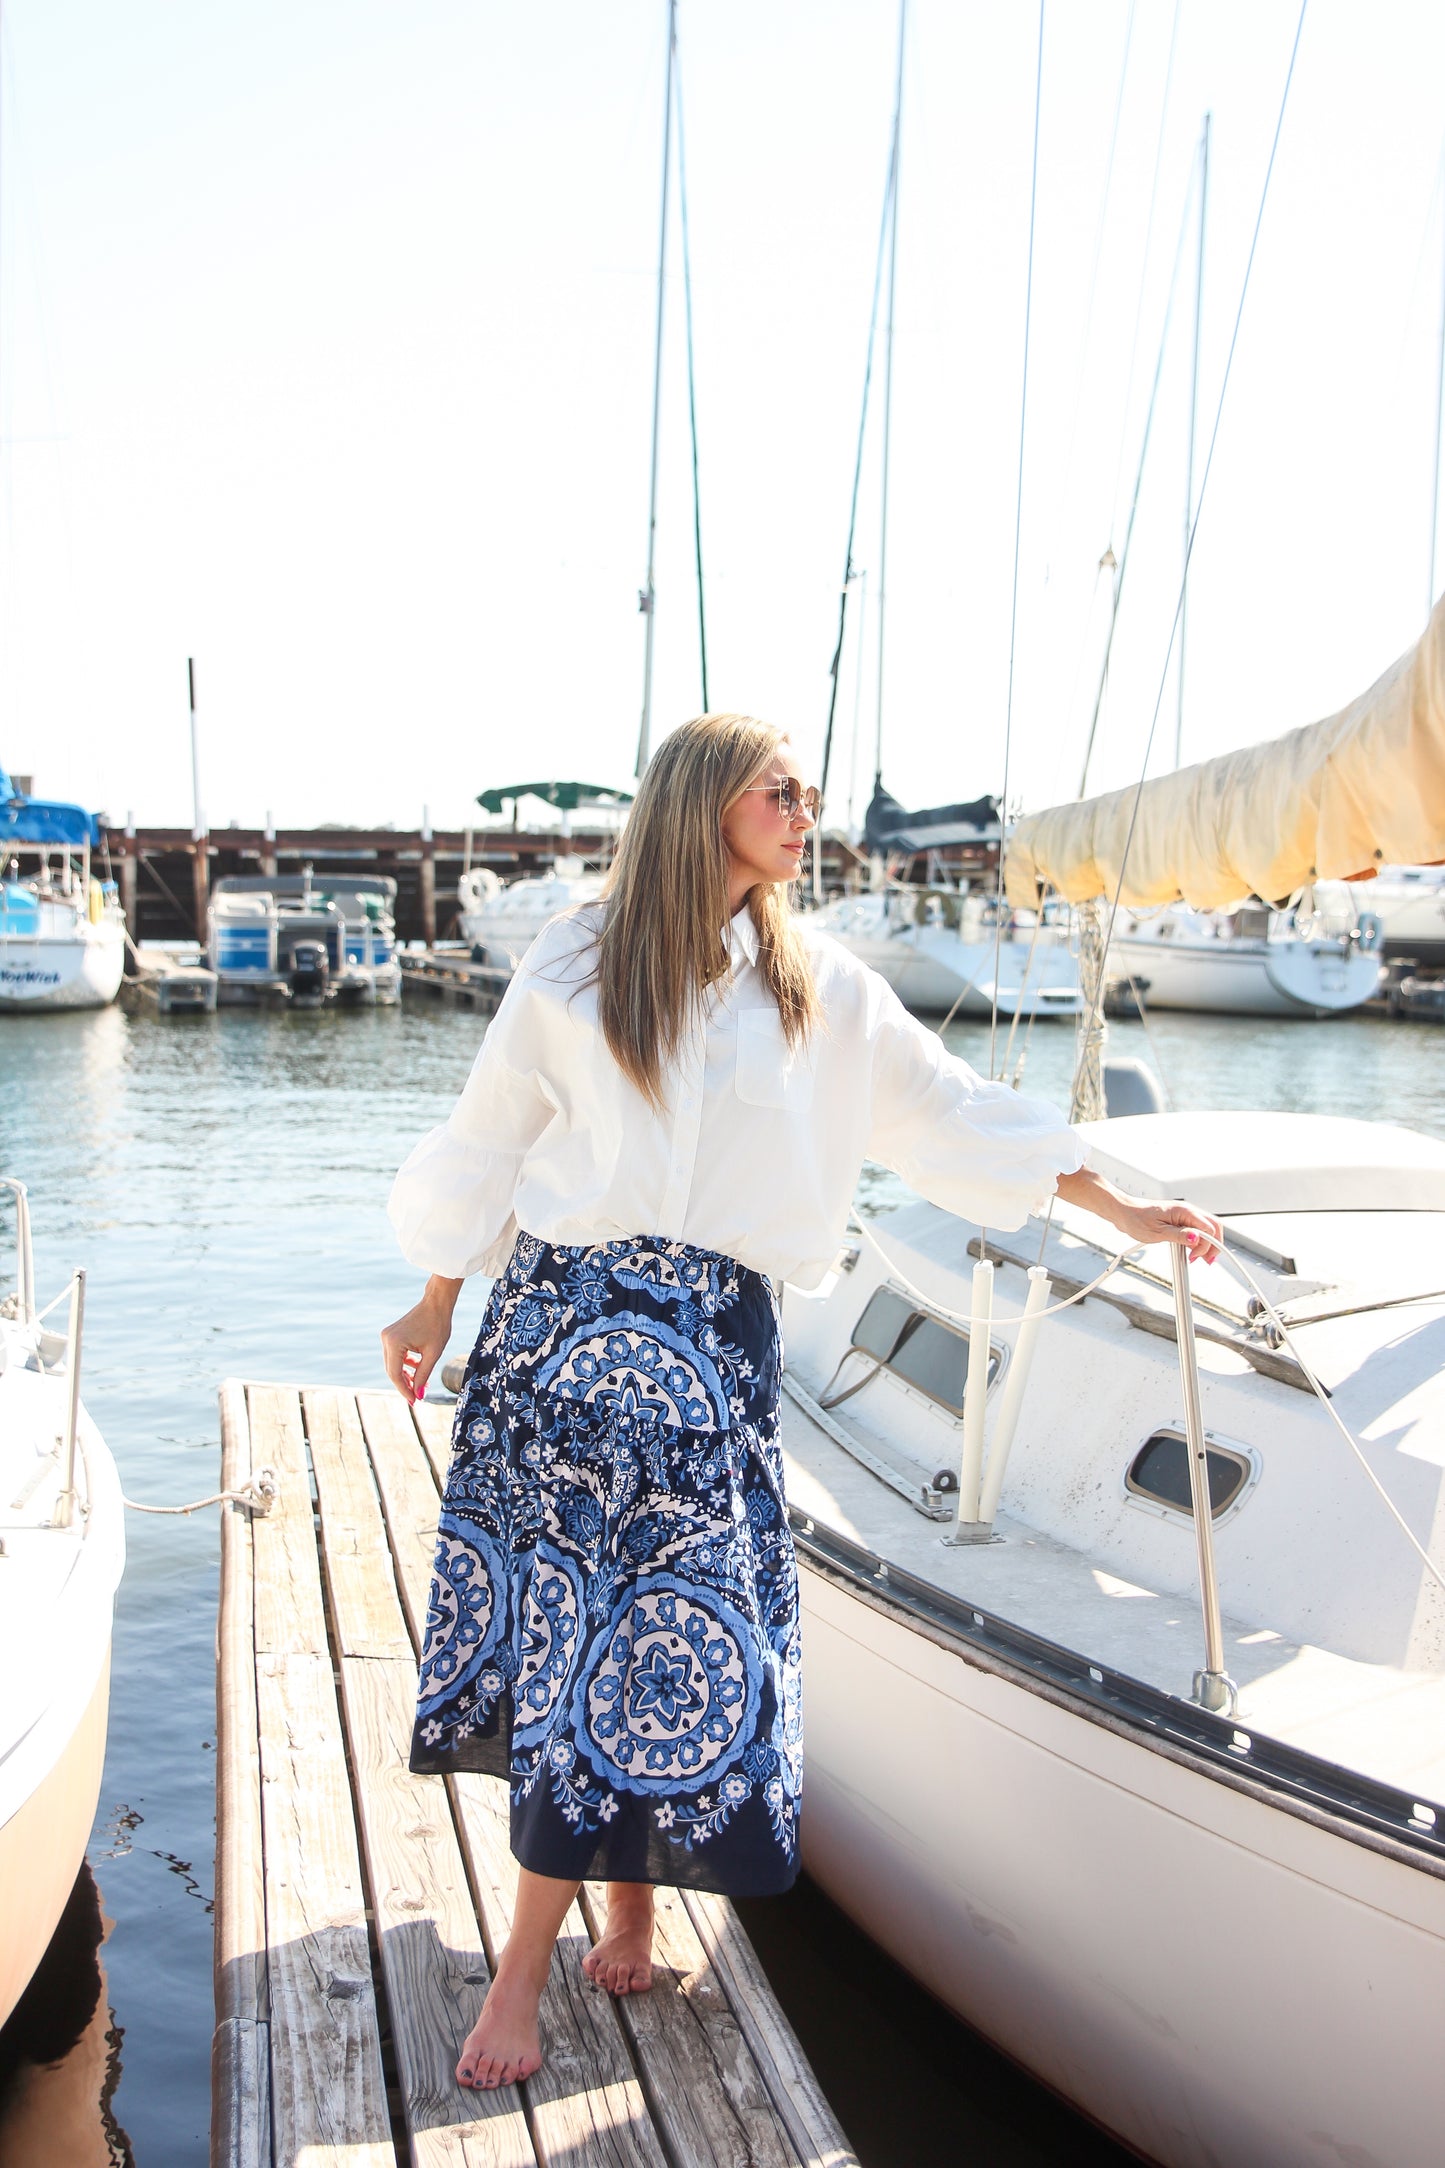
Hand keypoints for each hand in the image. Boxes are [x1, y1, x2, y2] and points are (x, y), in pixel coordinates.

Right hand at [381, 1276, 461, 1402]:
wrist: (437, 1303)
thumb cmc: (438, 1325)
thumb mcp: (433, 1354)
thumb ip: (423, 1375)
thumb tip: (418, 1394)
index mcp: (394, 1343)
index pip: (395, 1374)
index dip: (404, 1390)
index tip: (414, 1402)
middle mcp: (386, 1339)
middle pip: (392, 1370)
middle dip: (405, 1384)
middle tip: (418, 1397)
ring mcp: (387, 1336)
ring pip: (393, 1364)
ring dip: (405, 1375)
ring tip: (420, 1385)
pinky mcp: (391, 1335)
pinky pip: (395, 1356)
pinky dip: (405, 1364)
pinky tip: (417, 1370)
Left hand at [1055, 1165, 1221, 1264]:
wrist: (1123, 1213)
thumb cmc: (1136, 1219)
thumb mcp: (1157, 1232)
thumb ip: (1179, 1236)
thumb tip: (1196, 1239)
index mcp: (1184, 1211)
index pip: (1209, 1228)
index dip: (1207, 1245)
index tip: (1195, 1257)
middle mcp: (1187, 1211)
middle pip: (1213, 1226)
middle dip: (1214, 1245)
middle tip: (1206, 1261)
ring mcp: (1184, 1215)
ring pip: (1206, 1228)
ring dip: (1207, 1243)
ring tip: (1200, 1259)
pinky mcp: (1179, 1220)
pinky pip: (1196, 1230)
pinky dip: (1198, 1241)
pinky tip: (1193, 1252)